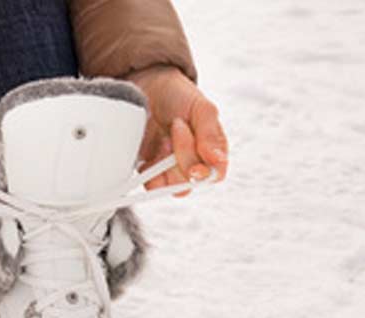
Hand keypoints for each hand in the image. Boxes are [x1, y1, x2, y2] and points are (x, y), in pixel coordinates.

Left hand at [129, 66, 229, 196]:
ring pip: (172, 186)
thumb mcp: (201, 108)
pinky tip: (149, 154)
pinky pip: (151, 185)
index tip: (195, 160)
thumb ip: (211, 133)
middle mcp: (192, 161)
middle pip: (192, 180)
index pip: (215, 173)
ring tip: (162, 139)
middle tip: (176, 127)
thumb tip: (217, 159)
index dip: (206, 172)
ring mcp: (169, 167)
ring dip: (165, 165)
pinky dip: (149, 173)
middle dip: (183, 156)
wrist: (146, 84)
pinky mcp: (149, 169)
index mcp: (211, 149)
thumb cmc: (178, 95)